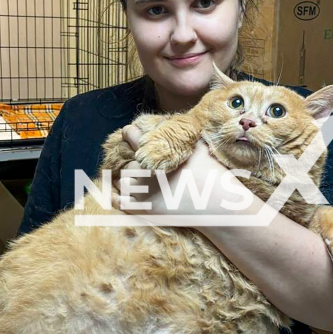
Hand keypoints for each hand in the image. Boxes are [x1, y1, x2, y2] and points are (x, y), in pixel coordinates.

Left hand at [113, 125, 231, 219]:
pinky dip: (117, 197)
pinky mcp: (140, 208)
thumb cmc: (211, 173)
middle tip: (143, 165)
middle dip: (133, 161)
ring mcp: (139, 190)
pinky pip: (118, 201)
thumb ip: (178, 135)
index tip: (132, 136)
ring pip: (120, 180)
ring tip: (138, 181)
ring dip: (126, 179)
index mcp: (153, 150)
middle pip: (125, 160)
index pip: (129, 134)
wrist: (216, 204)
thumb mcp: (197, 146)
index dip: (130, 135)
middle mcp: (141, 168)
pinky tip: (122, 195)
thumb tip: (169, 125)